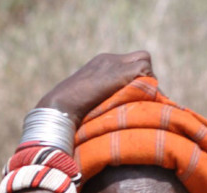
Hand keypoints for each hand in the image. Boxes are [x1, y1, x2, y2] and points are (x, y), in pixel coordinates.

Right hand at [36, 51, 153, 125]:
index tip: (136, 98)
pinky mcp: (121, 71)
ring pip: (145, 61)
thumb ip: (100, 101)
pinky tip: (137, 101)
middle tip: (144, 100)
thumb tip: (111, 119)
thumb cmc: (66, 115)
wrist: (59, 108)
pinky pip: (145, 71)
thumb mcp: (85, 105)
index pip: (128, 63)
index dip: (136, 79)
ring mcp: (113, 63)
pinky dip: (146, 85)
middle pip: (140, 58)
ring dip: (147, 81)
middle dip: (145, 78)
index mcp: (98, 66)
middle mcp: (107, 60)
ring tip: (141, 101)